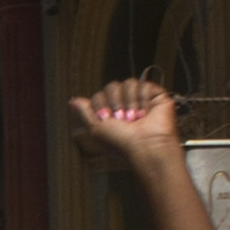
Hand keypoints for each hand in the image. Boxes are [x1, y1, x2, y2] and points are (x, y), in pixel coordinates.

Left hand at [67, 77, 186, 169]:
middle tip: (122, 119)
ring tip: (135, 118)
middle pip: (112, 86)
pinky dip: (143, 99)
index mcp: (111, 113)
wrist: (146, 146)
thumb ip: (84, 112)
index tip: (106, 119)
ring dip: (129, 102)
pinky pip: (145, 84)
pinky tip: (146, 113)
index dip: (101, 104)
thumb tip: (72, 101)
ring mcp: (142, 100)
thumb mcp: (95, 129)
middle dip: (115, 102)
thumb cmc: (122, 143)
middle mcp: (125, 105)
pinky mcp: (157, 96)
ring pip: (128, 83)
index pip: (100, 95)